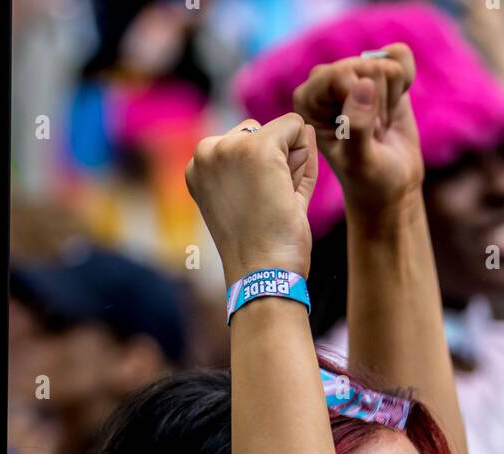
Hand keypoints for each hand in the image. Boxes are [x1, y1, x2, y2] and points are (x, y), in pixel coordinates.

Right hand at [185, 114, 317, 285]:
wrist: (262, 277)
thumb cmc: (264, 250)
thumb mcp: (257, 200)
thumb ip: (273, 164)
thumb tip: (303, 126)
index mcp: (199, 166)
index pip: (246, 143)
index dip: (266, 174)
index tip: (256, 207)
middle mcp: (205, 150)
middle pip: (262, 132)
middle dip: (279, 163)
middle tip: (269, 208)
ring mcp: (229, 147)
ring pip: (282, 129)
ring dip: (292, 164)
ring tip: (276, 202)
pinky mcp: (257, 149)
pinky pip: (296, 126)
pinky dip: (305, 158)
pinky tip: (286, 193)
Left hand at [293, 44, 422, 220]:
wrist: (391, 186)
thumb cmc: (369, 180)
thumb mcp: (359, 162)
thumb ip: (357, 127)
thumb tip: (365, 84)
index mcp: (308, 101)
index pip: (340, 75)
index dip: (361, 105)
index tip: (361, 136)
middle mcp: (326, 81)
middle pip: (366, 68)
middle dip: (378, 106)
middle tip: (373, 135)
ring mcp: (353, 73)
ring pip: (387, 65)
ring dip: (391, 101)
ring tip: (379, 127)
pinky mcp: (377, 70)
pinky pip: (400, 55)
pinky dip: (405, 82)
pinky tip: (393, 106)